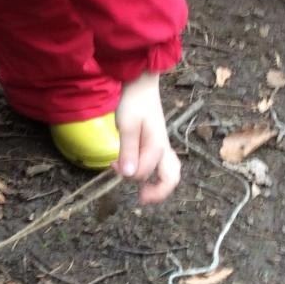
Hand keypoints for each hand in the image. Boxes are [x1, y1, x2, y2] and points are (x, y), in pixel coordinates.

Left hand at [113, 72, 179, 204]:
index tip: (112, 165)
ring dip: (158, 185)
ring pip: (169, 172)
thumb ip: (128, 150)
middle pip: (171, 178)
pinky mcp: (157, 143)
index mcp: (157, 146)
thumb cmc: (133, 102)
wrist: (141, 84)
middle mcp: (163, 149)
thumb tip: (128, 175)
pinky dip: (154, 174)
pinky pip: (161, 165)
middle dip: (158, 192)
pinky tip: (138, 170)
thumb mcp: (127, 125)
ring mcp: (162, 146)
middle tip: (141, 199)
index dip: (127, 174)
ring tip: (143, 192)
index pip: (143, 172)